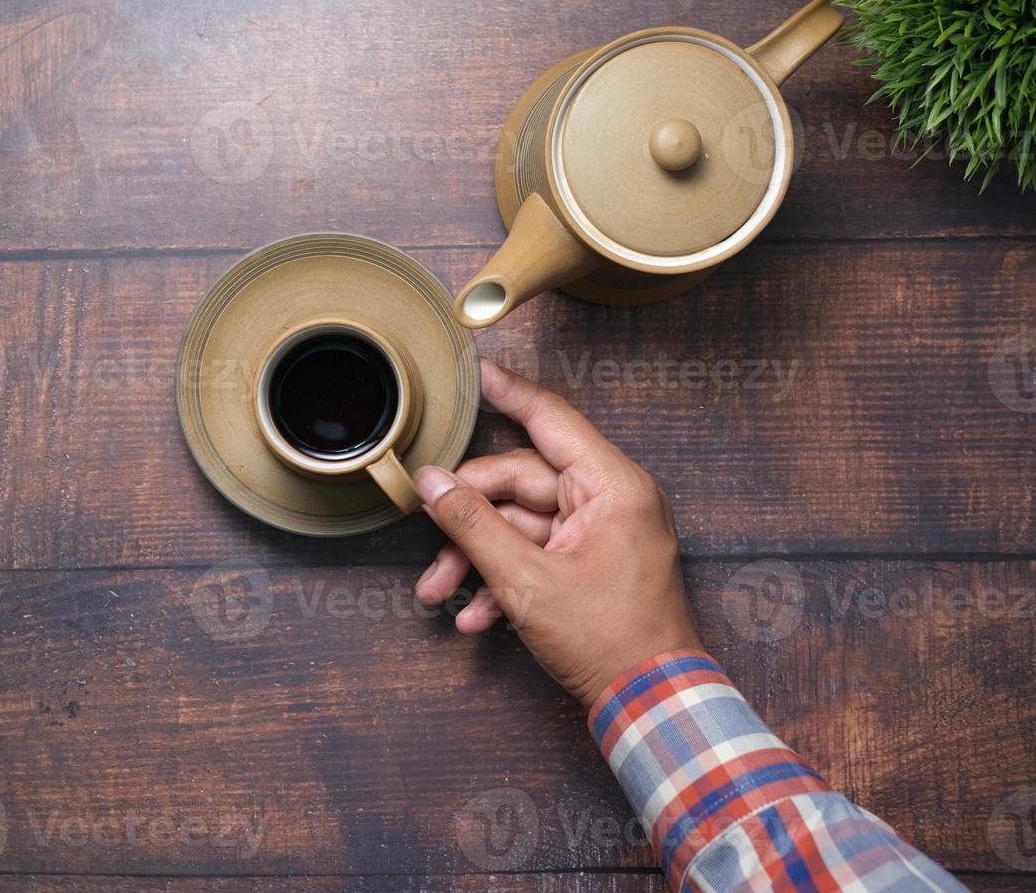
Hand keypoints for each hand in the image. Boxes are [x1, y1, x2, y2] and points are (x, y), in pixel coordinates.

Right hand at [412, 359, 701, 707]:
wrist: (650, 704)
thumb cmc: (608, 641)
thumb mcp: (525, 581)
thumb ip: (472, 524)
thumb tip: (433, 483)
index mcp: (611, 487)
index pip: (550, 420)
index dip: (508, 393)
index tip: (476, 370)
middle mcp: (610, 502)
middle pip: (520, 482)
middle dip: (467, 517)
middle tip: (424, 531)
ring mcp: (602, 535)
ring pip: (520, 525)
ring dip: (476, 558)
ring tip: (439, 592)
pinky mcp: (592, 566)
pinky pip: (537, 555)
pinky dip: (503, 582)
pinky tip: (474, 616)